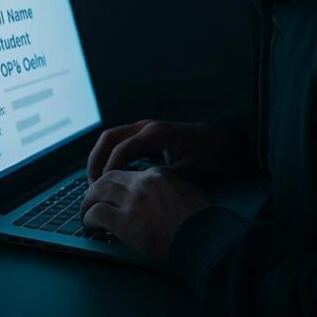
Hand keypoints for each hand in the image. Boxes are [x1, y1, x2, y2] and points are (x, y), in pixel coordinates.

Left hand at [80, 167, 209, 262]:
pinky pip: (97, 213)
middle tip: (91, 201)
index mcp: (157, 175)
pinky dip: (89, 219)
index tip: (113, 195)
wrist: (206, 240)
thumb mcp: (191, 194)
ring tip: (86, 214)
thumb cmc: (204, 223)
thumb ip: (174, 188)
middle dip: (96, 189)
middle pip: (107, 178)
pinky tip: (90, 226)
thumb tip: (167, 195)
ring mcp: (132, 201)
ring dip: (88, 203)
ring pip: (97, 192)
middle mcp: (142, 183)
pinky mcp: (124, 220)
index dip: (117, 185)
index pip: (128, 174)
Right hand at [87, 119, 233, 183]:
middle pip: (109, 138)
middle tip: (92, 183)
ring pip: (112, 137)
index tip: (104, 188)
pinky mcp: (146, 134)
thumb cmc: (210, 154)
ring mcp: (145, 128)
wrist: (224, 139)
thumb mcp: (191, 169)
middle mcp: (146, 126)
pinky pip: (121, 141)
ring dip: (100, 156)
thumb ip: (165, 177)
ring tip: (96, 179)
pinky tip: (111, 174)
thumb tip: (141, 190)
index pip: (122, 149)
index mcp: (156, 133)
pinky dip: (111, 155)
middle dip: (96, 159)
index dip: (110, 169)